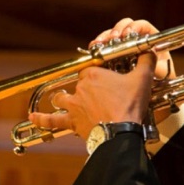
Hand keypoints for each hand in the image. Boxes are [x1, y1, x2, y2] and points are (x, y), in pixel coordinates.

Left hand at [29, 51, 156, 140]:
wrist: (120, 132)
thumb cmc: (129, 106)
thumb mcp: (142, 80)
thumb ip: (146, 63)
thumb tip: (150, 52)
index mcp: (95, 74)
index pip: (93, 69)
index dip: (101, 74)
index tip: (109, 78)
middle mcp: (81, 87)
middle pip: (81, 83)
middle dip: (89, 88)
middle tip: (102, 95)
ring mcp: (74, 105)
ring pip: (64, 97)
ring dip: (65, 98)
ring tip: (67, 100)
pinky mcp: (72, 121)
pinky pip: (53, 120)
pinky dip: (42, 119)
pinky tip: (33, 118)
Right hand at [91, 17, 173, 80]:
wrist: (152, 93)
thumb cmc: (160, 81)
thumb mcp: (162, 73)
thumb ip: (157, 64)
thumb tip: (149, 56)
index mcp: (151, 39)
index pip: (142, 26)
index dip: (134, 27)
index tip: (127, 34)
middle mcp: (136, 40)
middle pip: (125, 26)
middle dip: (117, 29)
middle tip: (113, 38)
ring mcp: (122, 47)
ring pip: (111, 35)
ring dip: (104, 36)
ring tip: (99, 43)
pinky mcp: (111, 55)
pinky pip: (103, 46)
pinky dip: (97, 46)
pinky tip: (93, 49)